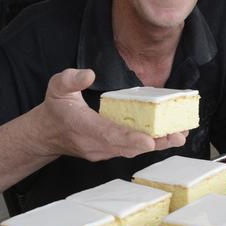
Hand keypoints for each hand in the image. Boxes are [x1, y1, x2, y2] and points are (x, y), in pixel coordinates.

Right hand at [32, 69, 186, 160]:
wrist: (46, 134)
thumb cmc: (55, 109)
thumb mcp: (56, 87)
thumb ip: (70, 79)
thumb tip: (89, 74)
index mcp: (83, 126)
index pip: (108, 134)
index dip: (129, 137)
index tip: (148, 140)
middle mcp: (95, 143)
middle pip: (127, 146)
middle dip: (154, 142)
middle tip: (177, 136)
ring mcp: (102, 151)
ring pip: (132, 150)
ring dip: (157, 144)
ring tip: (179, 135)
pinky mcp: (109, 151)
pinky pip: (131, 149)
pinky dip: (150, 144)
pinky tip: (169, 136)